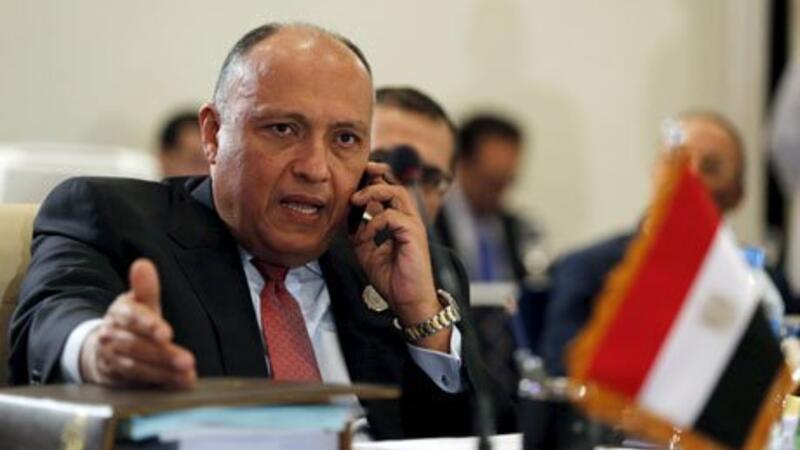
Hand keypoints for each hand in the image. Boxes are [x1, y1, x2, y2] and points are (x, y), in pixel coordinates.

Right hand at [79, 259, 196, 387]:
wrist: (103, 349)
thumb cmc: (131, 322)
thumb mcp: (140, 303)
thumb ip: (146, 288)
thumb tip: (143, 264)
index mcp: (119, 312)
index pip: (131, 318)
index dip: (148, 325)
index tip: (166, 333)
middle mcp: (112, 336)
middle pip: (137, 346)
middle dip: (162, 354)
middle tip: (187, 360)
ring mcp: (112, 358)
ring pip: (137, 366)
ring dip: (163, 371)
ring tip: (187, 373)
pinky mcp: (117, 377)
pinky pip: (138, 381)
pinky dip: (160, 382)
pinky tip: (179, 382)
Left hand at [349, 162, 450, 351]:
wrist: (408, 301)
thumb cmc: (392, 279)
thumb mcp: (368, 253)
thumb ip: (360, 235)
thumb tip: (346, 220)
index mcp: (400, 221)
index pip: (388, 192)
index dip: (373, 180)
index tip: (355, 178)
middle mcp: (409, 219)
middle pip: (395, 184)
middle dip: (375, 175)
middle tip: (356, 175)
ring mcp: (413, 225)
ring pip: (397, 193)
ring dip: (373, 192)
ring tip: (355, 200)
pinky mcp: (414, 234)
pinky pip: (391, 216)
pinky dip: (373, 223)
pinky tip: (364, 235)